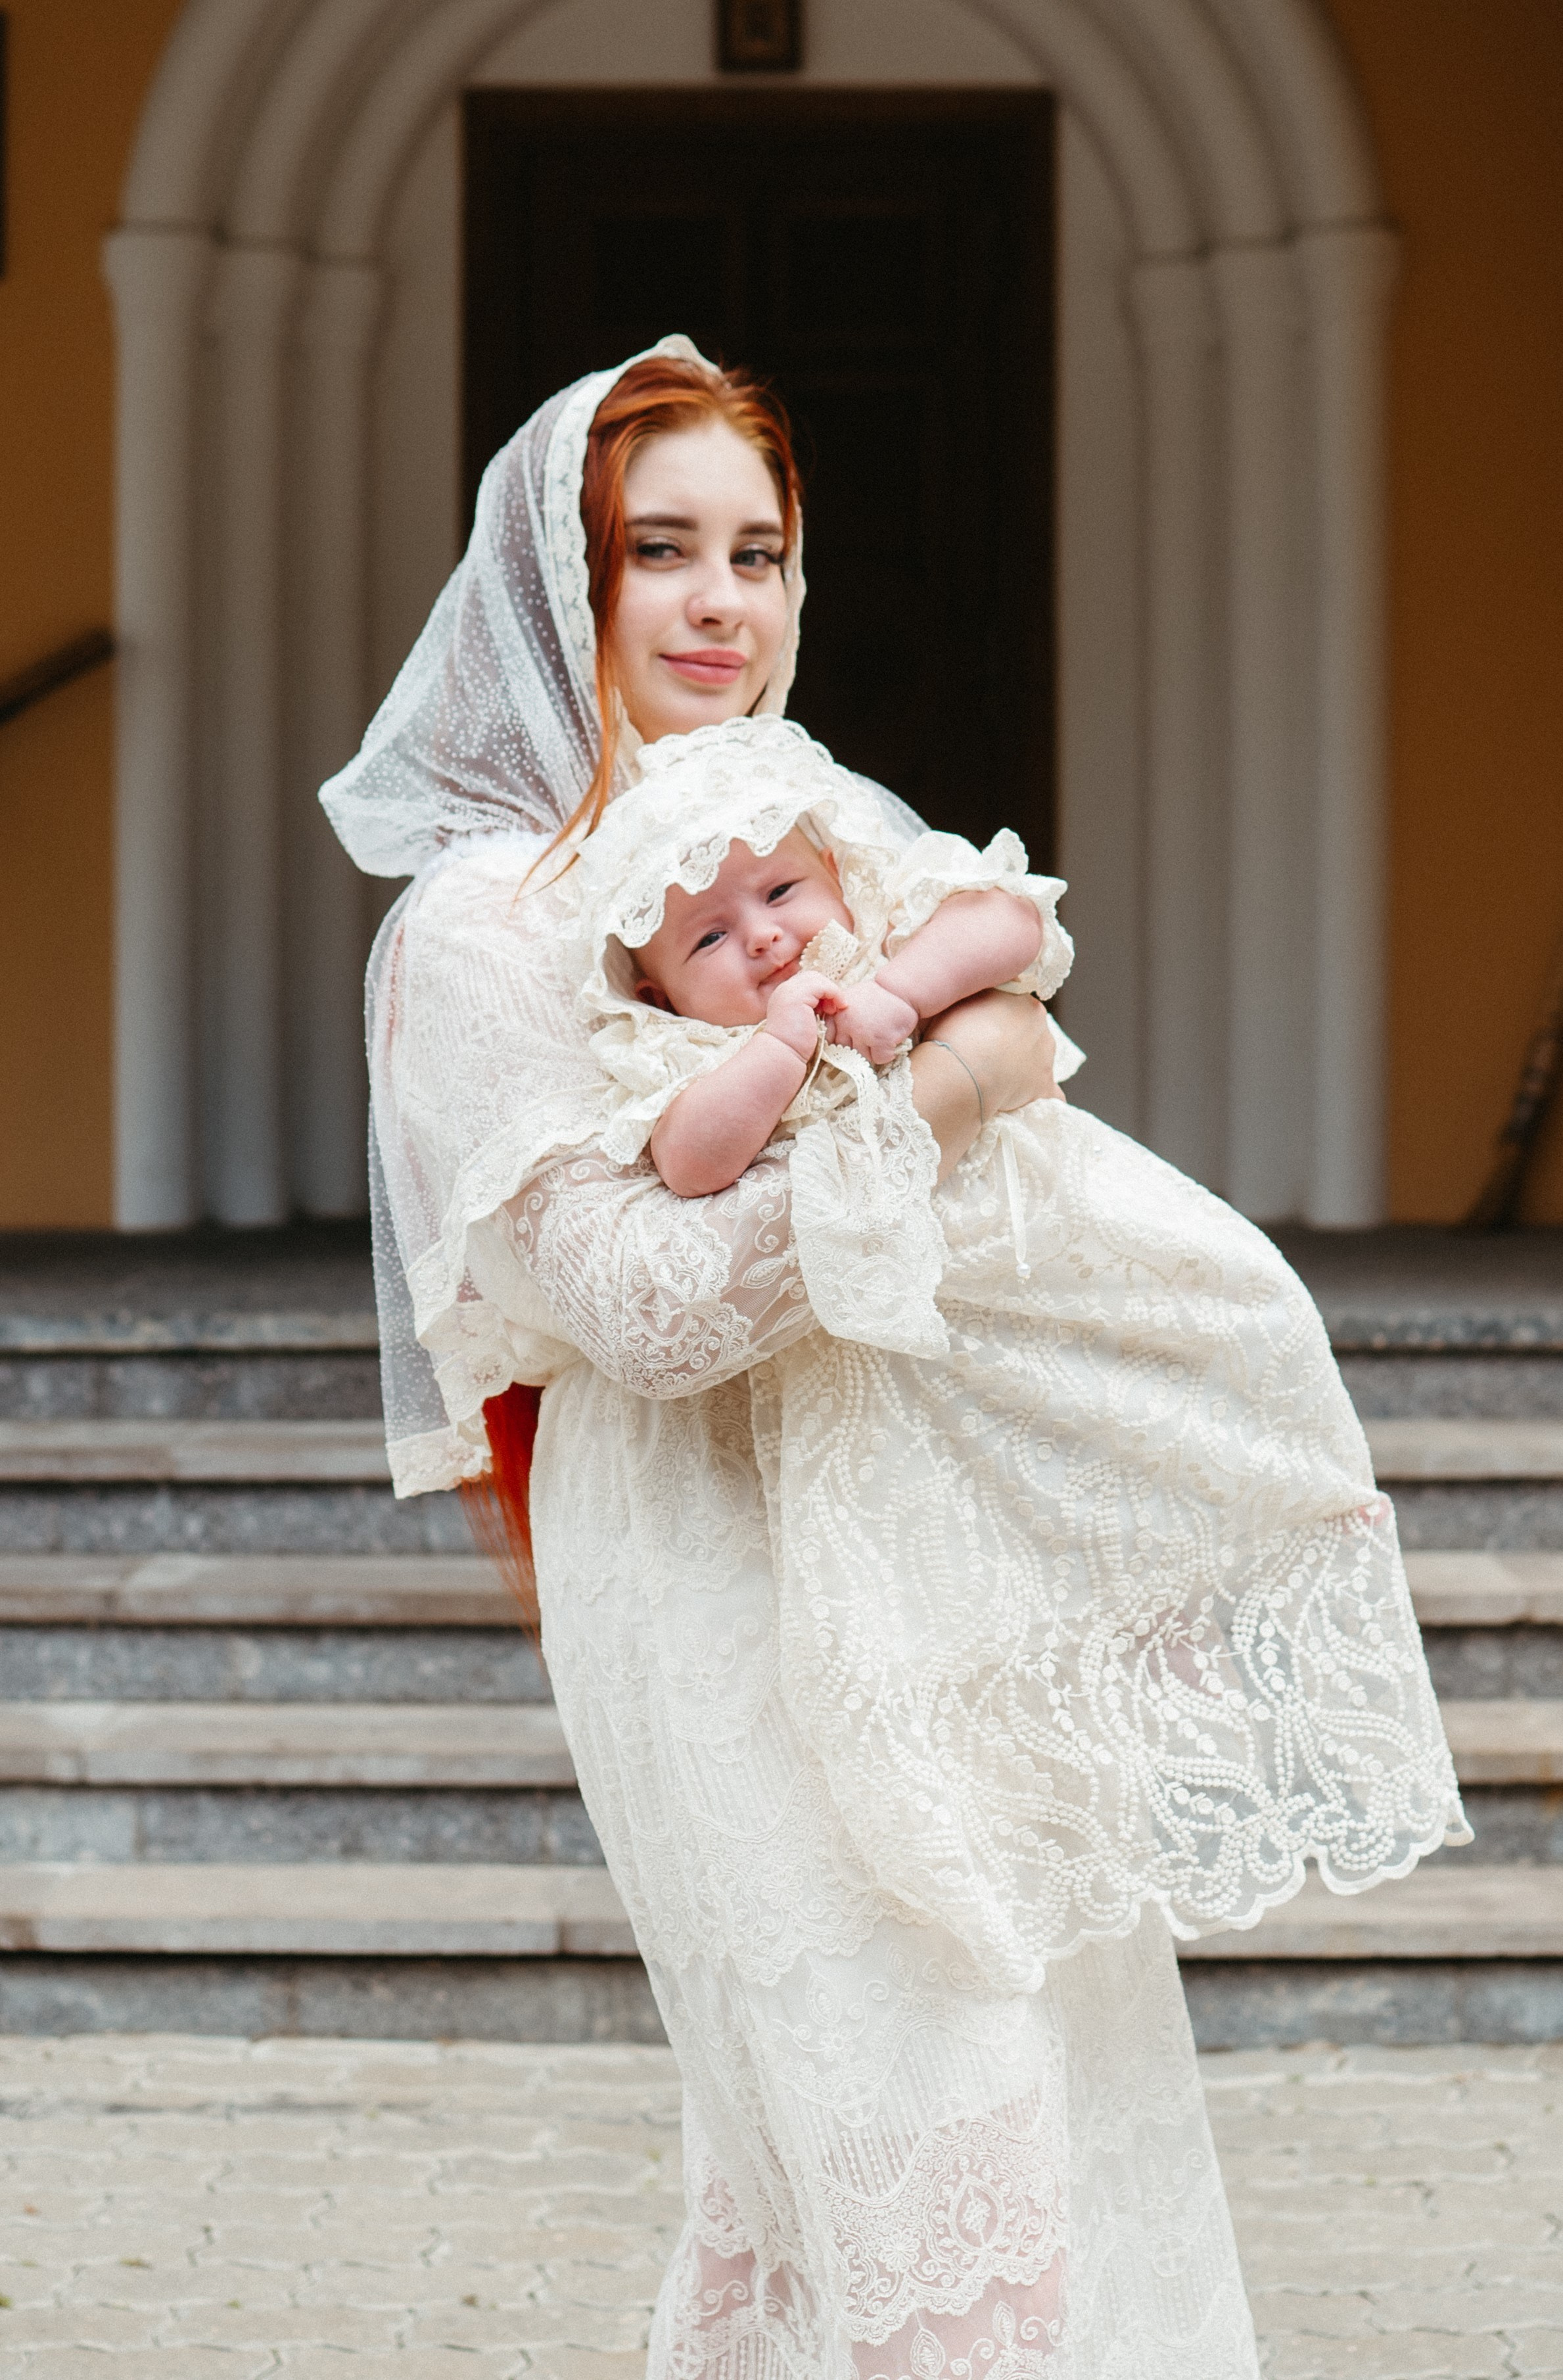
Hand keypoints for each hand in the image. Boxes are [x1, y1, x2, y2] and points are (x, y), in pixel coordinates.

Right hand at [762, 969, 839, 1062]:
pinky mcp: (797, 996)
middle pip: (812, 977)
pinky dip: (834, 993)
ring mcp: (789, 991)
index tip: (829, 1008)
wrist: (784, 1054)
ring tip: (836, 1008)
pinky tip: (837, 1007)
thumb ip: (809, 1009)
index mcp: (784, 996)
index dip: (821, 991)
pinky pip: (822, 985)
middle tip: (834, 1008)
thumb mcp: (803, 1021)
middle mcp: (784, 990)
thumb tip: (826, 1003)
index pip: (807, 982)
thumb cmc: (794, 1045)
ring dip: (832, 991)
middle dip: (827, 989)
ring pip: (817, 979)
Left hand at [825, 977, 918, 1064]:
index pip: (829, 1039)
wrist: (900, 989)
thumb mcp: (850, 999)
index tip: (852, 1039)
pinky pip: (879, 1059)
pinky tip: (890, 1041)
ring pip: (862, 1057)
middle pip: (845, 1051)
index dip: (842, 1042)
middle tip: (870, 1039)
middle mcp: (846, 1024)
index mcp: (837, 1014)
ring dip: (873, 1052)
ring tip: (882, 1037)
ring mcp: (863, 1033)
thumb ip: (840, 1016)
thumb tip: (834, 1038)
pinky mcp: (880, 1040)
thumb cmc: (876, 995)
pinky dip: (886, 1054)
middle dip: (857, 1048)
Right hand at [926, 990, 1061, 1116]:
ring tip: (997, 1077)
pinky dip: (1039, 1095)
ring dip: (1025, 1066)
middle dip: (1015, 1041)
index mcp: (1026, 1004)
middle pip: (1031, 1033)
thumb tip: (984, 998)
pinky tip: (1025, 1100)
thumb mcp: (965, 998)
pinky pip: (1051, 1094)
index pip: (1018, 1008)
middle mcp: (1042, 1029)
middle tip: (988, 1053)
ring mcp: (1046, 1060)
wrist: (962, 1072)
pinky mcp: (1043, 1088)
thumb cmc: (956, 1031)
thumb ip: (983, 996)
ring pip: (1040, 1060)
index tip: (983, 1028)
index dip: (1000, 1019)